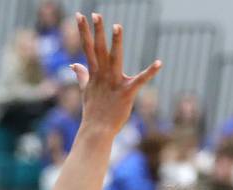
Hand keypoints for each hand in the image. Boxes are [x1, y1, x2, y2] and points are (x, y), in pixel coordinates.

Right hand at [71, 12, 161, 135]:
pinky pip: (140, 80)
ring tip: (117, 26)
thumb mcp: (85, 91)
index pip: (88, 48)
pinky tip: (159, 63)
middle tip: (96, 14)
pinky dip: (150, 72)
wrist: (97, 131)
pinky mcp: (127, 93)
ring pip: (115, 59)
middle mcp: (103, 76)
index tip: (79, 15)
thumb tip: (73, 65)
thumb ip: (81, 75)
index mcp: (94, 74)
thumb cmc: (93, 112)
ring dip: (116, 43)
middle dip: (97, 31)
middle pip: (99, 49)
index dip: (83, 31)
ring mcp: (114, 84)